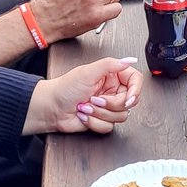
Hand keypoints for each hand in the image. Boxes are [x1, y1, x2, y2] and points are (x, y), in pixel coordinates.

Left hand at [23, 57, 141, 134]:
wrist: (50, 108)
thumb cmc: (64, 89)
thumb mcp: (87, 72)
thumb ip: (109, 64)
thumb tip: (129, 60)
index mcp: (111, 76)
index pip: (135, 80)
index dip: (135, 90)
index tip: (128, 98)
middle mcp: (111, 90)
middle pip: (129, 102)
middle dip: (111, 104)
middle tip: (95, 100)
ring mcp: (107, 106)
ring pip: (120, 116)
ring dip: (100, 113)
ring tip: (85, 106)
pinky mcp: (102, 120)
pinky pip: (109, 126)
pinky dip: (94, 122)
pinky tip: (84, 116)